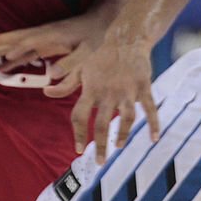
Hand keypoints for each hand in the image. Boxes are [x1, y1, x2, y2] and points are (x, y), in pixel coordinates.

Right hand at [0, 11, 107, 73]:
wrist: (97, 19)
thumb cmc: (93, 36)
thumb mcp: (87, 50)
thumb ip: (71, 62)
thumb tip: (52, 74)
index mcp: (52, 36)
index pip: (30, 41)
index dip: (17, 49)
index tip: (4, 58)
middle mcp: (43, 34)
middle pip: (16, 39)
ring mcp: (42, 37)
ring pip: (17, 42)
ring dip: (1, 47)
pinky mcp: (44, 42)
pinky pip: (25, 48)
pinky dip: (13, 53)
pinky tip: (5, 61)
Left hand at [46, 29, 158, 163]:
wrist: (126, 38)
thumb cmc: (100, 55)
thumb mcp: (80, 67)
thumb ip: (65, 84)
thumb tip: (46, 92)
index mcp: (91, 89)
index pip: (80, 116)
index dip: (79, 134)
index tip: (79, 149)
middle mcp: (108, 92)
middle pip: (102, 124)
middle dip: (101, 145)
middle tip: (100, 162)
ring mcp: (127, 90)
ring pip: (126, 118)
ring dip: (122, 135)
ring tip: (118, 146)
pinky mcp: (143, 87)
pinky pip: (150, 109)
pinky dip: (154, 124)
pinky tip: (154, 138)